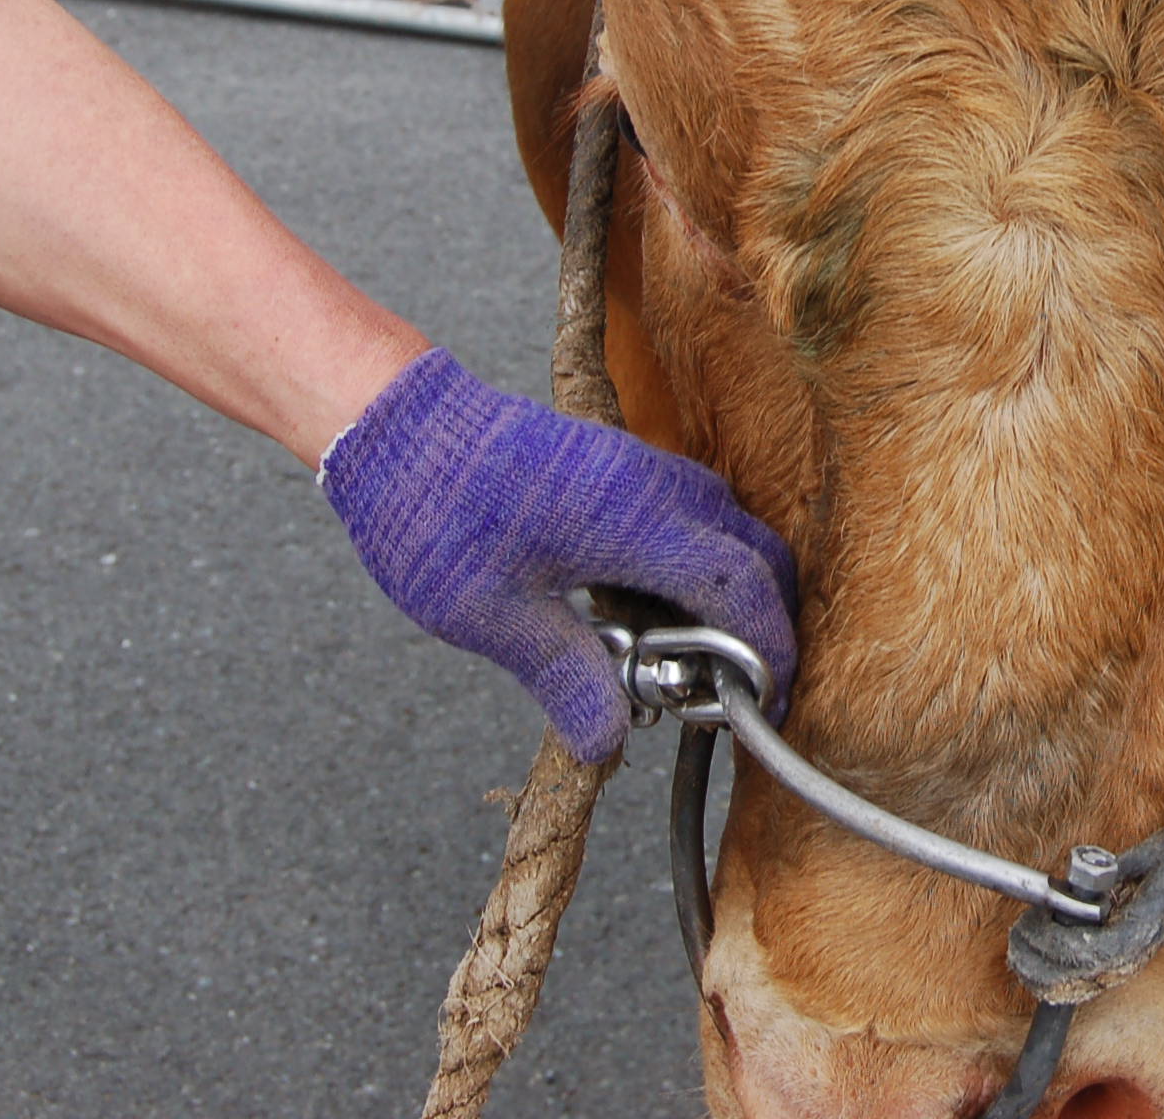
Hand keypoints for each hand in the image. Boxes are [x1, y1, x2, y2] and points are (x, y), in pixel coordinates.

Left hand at [320, 349, 797, 762]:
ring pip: (727, 526)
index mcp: (636, 523)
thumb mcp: (491, 616)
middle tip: (735, 683)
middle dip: (765, 618)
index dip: (768, 646)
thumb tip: (608, 740)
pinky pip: (692, 510)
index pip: (741, 586)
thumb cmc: (434, 514)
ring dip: (730, 586)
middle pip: (756, 551)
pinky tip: (648, 605)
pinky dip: (699, 560)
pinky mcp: (618, 463)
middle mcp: (656, 486)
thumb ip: (564, 677)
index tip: (766, 697)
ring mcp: (640, 467)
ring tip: (686, 651)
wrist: (395, 421)